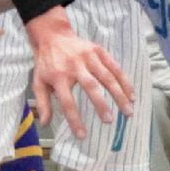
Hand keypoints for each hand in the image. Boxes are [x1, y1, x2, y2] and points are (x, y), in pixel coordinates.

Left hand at [24, 6, 134, 134]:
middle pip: (91, 87)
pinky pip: (114, 66)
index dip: (74, 119)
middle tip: (110, 121)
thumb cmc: (47, 63)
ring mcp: (88, 57)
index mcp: (58, 77)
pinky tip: (131, 94)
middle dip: (102, 105)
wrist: (52, 35)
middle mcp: (75, 67)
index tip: (83, 135)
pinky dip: (124, 80)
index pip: (67, 102)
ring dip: (119, 94)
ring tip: (128, 110)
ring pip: (107, 76)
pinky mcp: (98, 50)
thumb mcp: (38, 82)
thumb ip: (42, 103)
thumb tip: (45, 123)